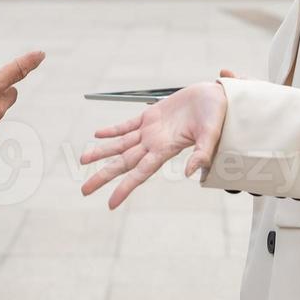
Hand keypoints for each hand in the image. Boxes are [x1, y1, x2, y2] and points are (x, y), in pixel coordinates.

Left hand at [80, 82, 227, 209]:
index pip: (140, 173)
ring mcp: (151, 130)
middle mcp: (154, 143)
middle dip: (103, 176)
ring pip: (120, 144)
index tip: (110, 204)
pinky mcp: (151, 115)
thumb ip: (202, 154)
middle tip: (84, 190)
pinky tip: (98, 133)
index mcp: (166, 150)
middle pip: (123, 163)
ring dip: (102, 151)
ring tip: (83, 159)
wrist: (216, 96)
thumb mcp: (211, 134)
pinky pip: (127, 124)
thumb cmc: (217, 114)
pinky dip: (113, 130)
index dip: (124, 188)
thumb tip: (190, 173)